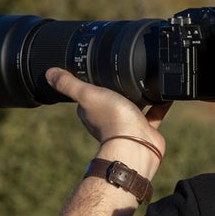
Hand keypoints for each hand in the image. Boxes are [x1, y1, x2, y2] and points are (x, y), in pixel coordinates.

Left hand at [45, 68, 170, 151]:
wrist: (137, 145)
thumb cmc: (112, 120)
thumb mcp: (88, 94)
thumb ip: (69, 84)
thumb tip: (48, 73)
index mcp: (91, 110)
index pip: (87, 95)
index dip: (89, 83)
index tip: (95, 71)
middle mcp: (108, 117)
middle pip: (111, 99)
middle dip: (117, 89)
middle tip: (124, 71)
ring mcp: (128, 124)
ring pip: (133, 106)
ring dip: (139, 95)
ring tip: (146, 78)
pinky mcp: (145, 129)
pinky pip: (154, 114)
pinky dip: (159, 104)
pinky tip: (165, 93)